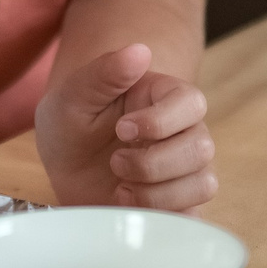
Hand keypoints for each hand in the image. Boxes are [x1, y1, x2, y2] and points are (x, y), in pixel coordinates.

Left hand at [34, 44, 216, 211]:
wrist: (63, 168)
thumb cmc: (71, 123)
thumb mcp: (74, 95)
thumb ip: (104, 72)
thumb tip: (140, 51)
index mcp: (163, 98)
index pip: (192, 103)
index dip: (161, 121)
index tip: (121, 129)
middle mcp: (183, 132)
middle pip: (201, 148)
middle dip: (152, 163)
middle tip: (115, 163)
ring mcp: (184, 170)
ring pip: (203, 184)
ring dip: (157, 193)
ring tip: (121, 188)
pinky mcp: (178, 203)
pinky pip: (194, 216)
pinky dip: (162, 216)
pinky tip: (130, 208)